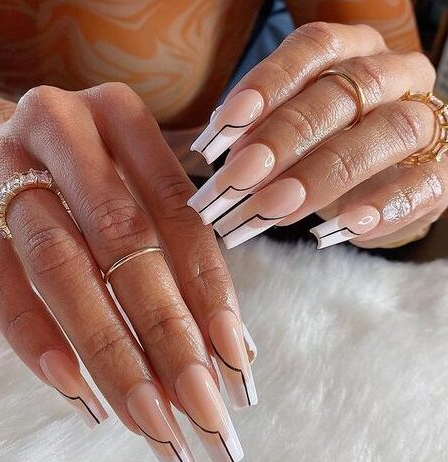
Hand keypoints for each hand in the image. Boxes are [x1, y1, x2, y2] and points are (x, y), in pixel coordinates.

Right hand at [0, 83, 257, 461]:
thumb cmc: (88, 172)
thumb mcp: (136, 186)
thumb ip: (179, 252)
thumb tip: (231, 346)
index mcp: (124, 119)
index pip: (180, 215)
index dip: (210, 290)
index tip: (235, 360)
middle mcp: (67, 130)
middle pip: (124, 243)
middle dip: (166, 334)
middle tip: (200, 407)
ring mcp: (6, 167)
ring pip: (62, 269)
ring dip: (109, 352)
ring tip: (148, 417)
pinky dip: (37, 339)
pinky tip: (77, 390)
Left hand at [188, 22, 445, 248]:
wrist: (382, 182)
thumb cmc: (327, 148)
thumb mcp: (290, 136)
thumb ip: (259, 138)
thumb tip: (221, 159)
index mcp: (353, 53)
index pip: (313, 49)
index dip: (269, 83)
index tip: (227, 124)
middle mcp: (394, 76)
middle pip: (344, 91)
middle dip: (285, 137)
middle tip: (239, 178)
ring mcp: (424, 123)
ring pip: (387, 133)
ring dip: (323, 174)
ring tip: (274, 208)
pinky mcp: (442, 173)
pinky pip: (422, 185)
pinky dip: (383, 208)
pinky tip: (344, 227)